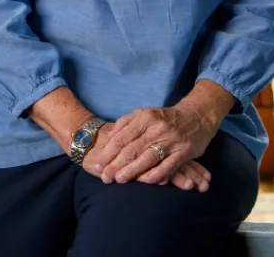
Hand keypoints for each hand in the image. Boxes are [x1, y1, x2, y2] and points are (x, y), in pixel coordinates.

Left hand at [88, 100, 218, 187]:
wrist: (196, 116)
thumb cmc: (165, 118)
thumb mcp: (144, 113)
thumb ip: (126, 123)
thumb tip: (110, 137)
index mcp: (144, 117)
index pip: (121, 137)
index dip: (108, 153)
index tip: (98, 165)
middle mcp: (155, 128)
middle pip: (131, 149)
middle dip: (116, 165)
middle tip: (105, 178)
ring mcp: (170, 140)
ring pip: (147, 158)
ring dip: (132, 171)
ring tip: (119, 180)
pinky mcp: (183, 152)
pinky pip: (167, 166)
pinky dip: (155, 175)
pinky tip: (144, 182)